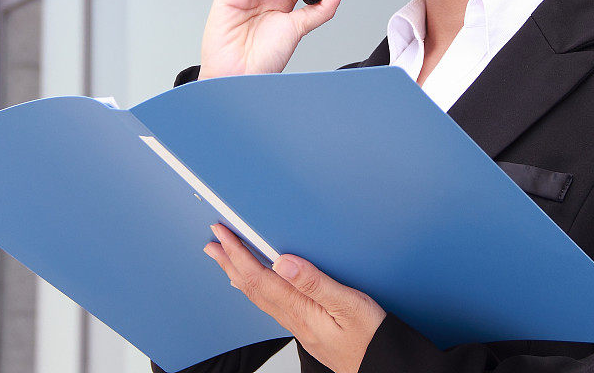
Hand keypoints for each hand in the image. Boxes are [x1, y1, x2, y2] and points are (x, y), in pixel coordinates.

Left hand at [205, 223, 385, 372]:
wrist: (382, 366)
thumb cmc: (371, 338)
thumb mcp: (349, 304)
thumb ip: (315, 282)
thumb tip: (283, 261)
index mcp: (301, 309)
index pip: (260, 277)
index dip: (238, 253)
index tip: (224, 234)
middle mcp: (294, 318)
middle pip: (252, 287)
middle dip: (230, 262)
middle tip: (212, 243)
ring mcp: (298, 324)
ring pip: (259, 296)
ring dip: (238, 274)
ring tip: (224, 260)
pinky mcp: (306, 327)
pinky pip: (271, 304)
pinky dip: (255, 289)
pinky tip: (254, 285)